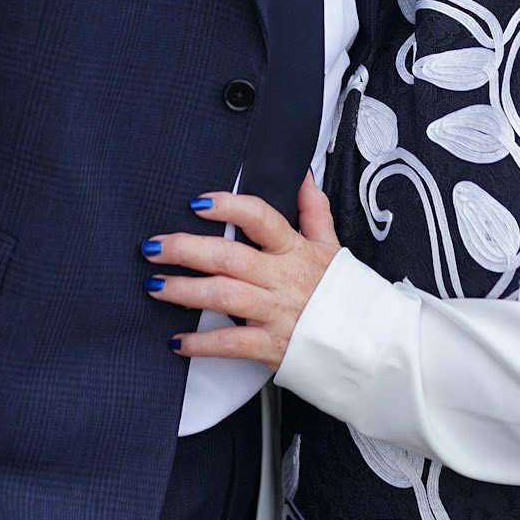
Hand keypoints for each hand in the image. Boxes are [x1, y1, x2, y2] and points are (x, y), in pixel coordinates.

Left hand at [143, 177, 340, 372]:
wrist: (365, 344)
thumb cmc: (342, 292)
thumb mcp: (331, 245)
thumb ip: (313, 209)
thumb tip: (302, 173)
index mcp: (294, 250)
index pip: (261, 219)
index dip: (229, 207)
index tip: (198, 203)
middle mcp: (281, 279)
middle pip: (229, 258)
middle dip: (186, 250)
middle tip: (154, 246)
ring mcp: (275, 313)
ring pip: (223, 297)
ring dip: (184, 291)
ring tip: (154, 286)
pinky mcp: (270, 346)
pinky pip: (230, 344)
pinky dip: (201, 344)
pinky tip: (176, 340)